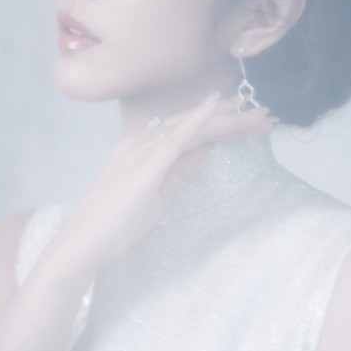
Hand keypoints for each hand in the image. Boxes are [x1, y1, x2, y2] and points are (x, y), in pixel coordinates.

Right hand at [55, 93, 277, 269]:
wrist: (85, 243)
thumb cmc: (116, 224)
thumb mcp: (159, 193)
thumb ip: (181, 170)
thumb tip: (208, 150)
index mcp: (140, 147)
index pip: (188, 130)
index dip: (220, 122)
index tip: (248, 118)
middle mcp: (139, 141)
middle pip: (194, 124)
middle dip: (232, 117)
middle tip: (265, 113)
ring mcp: (140, 150)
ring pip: (192, 128)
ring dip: (227, 119)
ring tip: (258, 114)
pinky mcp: (145, 165)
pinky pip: (176, 138)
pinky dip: (199, 120)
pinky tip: (218, 107)